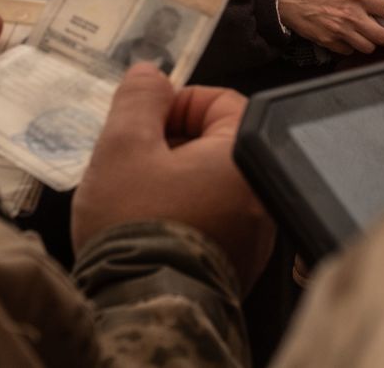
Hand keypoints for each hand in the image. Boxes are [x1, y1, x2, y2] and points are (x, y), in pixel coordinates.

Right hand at [73, 66, 274, 292]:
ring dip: (174, 181)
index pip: (220, 101)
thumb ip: (139, 98)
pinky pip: (212, 221)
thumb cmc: (135, 226)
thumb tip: (152, 74)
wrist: (142, 310)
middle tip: (131, 160)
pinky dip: (182, 215)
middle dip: (169, 144)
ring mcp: (255, 233)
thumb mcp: (122, 145)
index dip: (175, 104)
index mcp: (245, 156)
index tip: (144, 120)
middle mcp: (261, 193)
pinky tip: (149, 228)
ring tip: (135, 198)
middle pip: (215, 144)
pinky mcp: (239, 264)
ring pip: (210, 184)